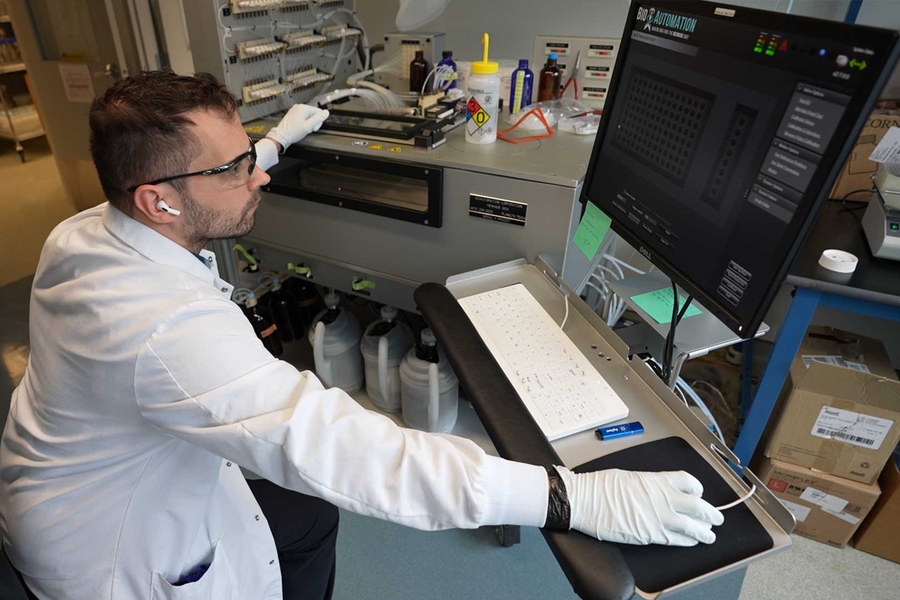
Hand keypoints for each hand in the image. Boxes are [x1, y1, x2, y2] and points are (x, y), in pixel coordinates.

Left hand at [266, 104, 329, 151]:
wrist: (281, 137)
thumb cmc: (292, 132)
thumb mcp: (308, 126)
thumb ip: (318, 119)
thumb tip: (326, 113)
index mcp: (302, 108)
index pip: (318, 112)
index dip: (318, 122)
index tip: (313, 128)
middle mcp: (298, 107)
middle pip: (313, 114)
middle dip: (313, 123)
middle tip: (308, 130)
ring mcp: (295, 111)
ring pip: (308, 117)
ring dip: (308, 124)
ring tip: (303, 129)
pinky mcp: (293, 115)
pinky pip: (303, 118)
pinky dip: (303, 123)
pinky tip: (300, 128)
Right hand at [557, 467, 723, 546]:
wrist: (585, 501)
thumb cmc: (600, 487)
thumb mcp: (629, 477)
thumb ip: (648, 485)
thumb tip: (654, 491)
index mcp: (657, 480)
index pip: (688, 482)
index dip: (697, 488)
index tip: (699, 492)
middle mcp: (663, 499)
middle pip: (697, 506)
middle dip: (711, 513)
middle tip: (717, 517)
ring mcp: (658, 518)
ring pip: (692, 527)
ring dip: (704, 531)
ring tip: (710, 535)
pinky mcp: (650, 535)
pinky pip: (677, 540)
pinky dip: (688, 541)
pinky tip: (692, 542)